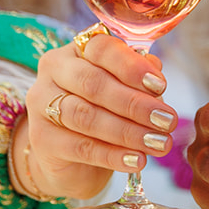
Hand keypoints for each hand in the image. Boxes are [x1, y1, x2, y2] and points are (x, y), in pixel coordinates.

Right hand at [21, 30, 177, 199]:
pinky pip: (81, 147)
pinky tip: (137, 159)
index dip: (132, 66)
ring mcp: (41, 105)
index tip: (161, 86)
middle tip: (167, 120)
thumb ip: (137, 78)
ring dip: (128, 131)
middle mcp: (54, 72)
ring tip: (158, 143)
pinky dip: (113, 155)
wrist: (71, 157)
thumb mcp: (122, 90)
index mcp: (76, 51)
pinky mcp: (42, 140)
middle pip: (94, 84)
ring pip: (86, 116)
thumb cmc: (103, 111)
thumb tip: (156, 71)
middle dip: (135, 103)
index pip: (101, 49)